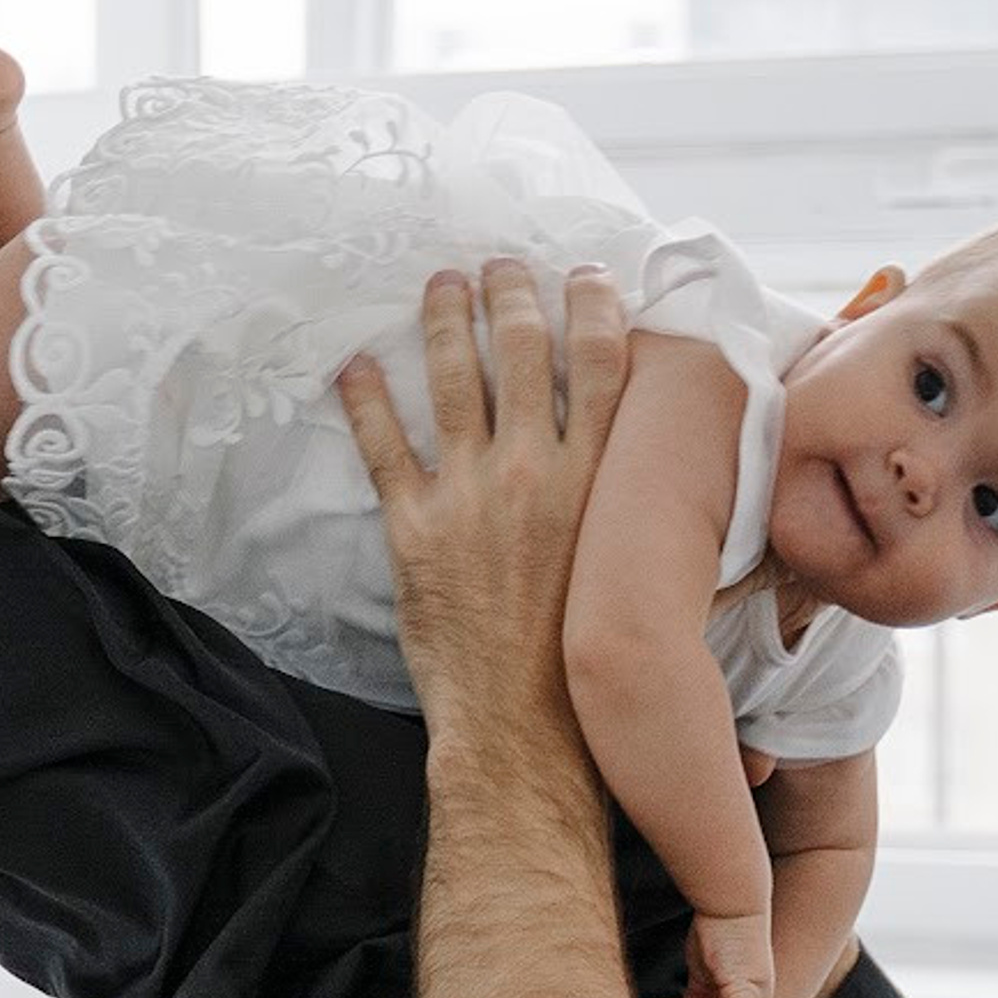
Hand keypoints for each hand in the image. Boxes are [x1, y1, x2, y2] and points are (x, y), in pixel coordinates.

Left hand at [335, 259, 630, 747]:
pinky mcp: (415, 530)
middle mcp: (535, 473)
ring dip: (443, 321)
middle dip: (509, 296)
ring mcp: (471, 497)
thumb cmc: (587, 663)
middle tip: (498, 267)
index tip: (580, 276)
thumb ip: (631, 508)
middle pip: (522, 352)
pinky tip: (353, 367)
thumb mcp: (630, 570)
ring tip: (438, 286)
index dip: (592, 306)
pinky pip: (383, 447)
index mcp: (595, 481)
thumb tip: (644, 472)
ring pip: (452, 380)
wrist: (529, 729)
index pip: (602, 363)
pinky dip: (365, 401)